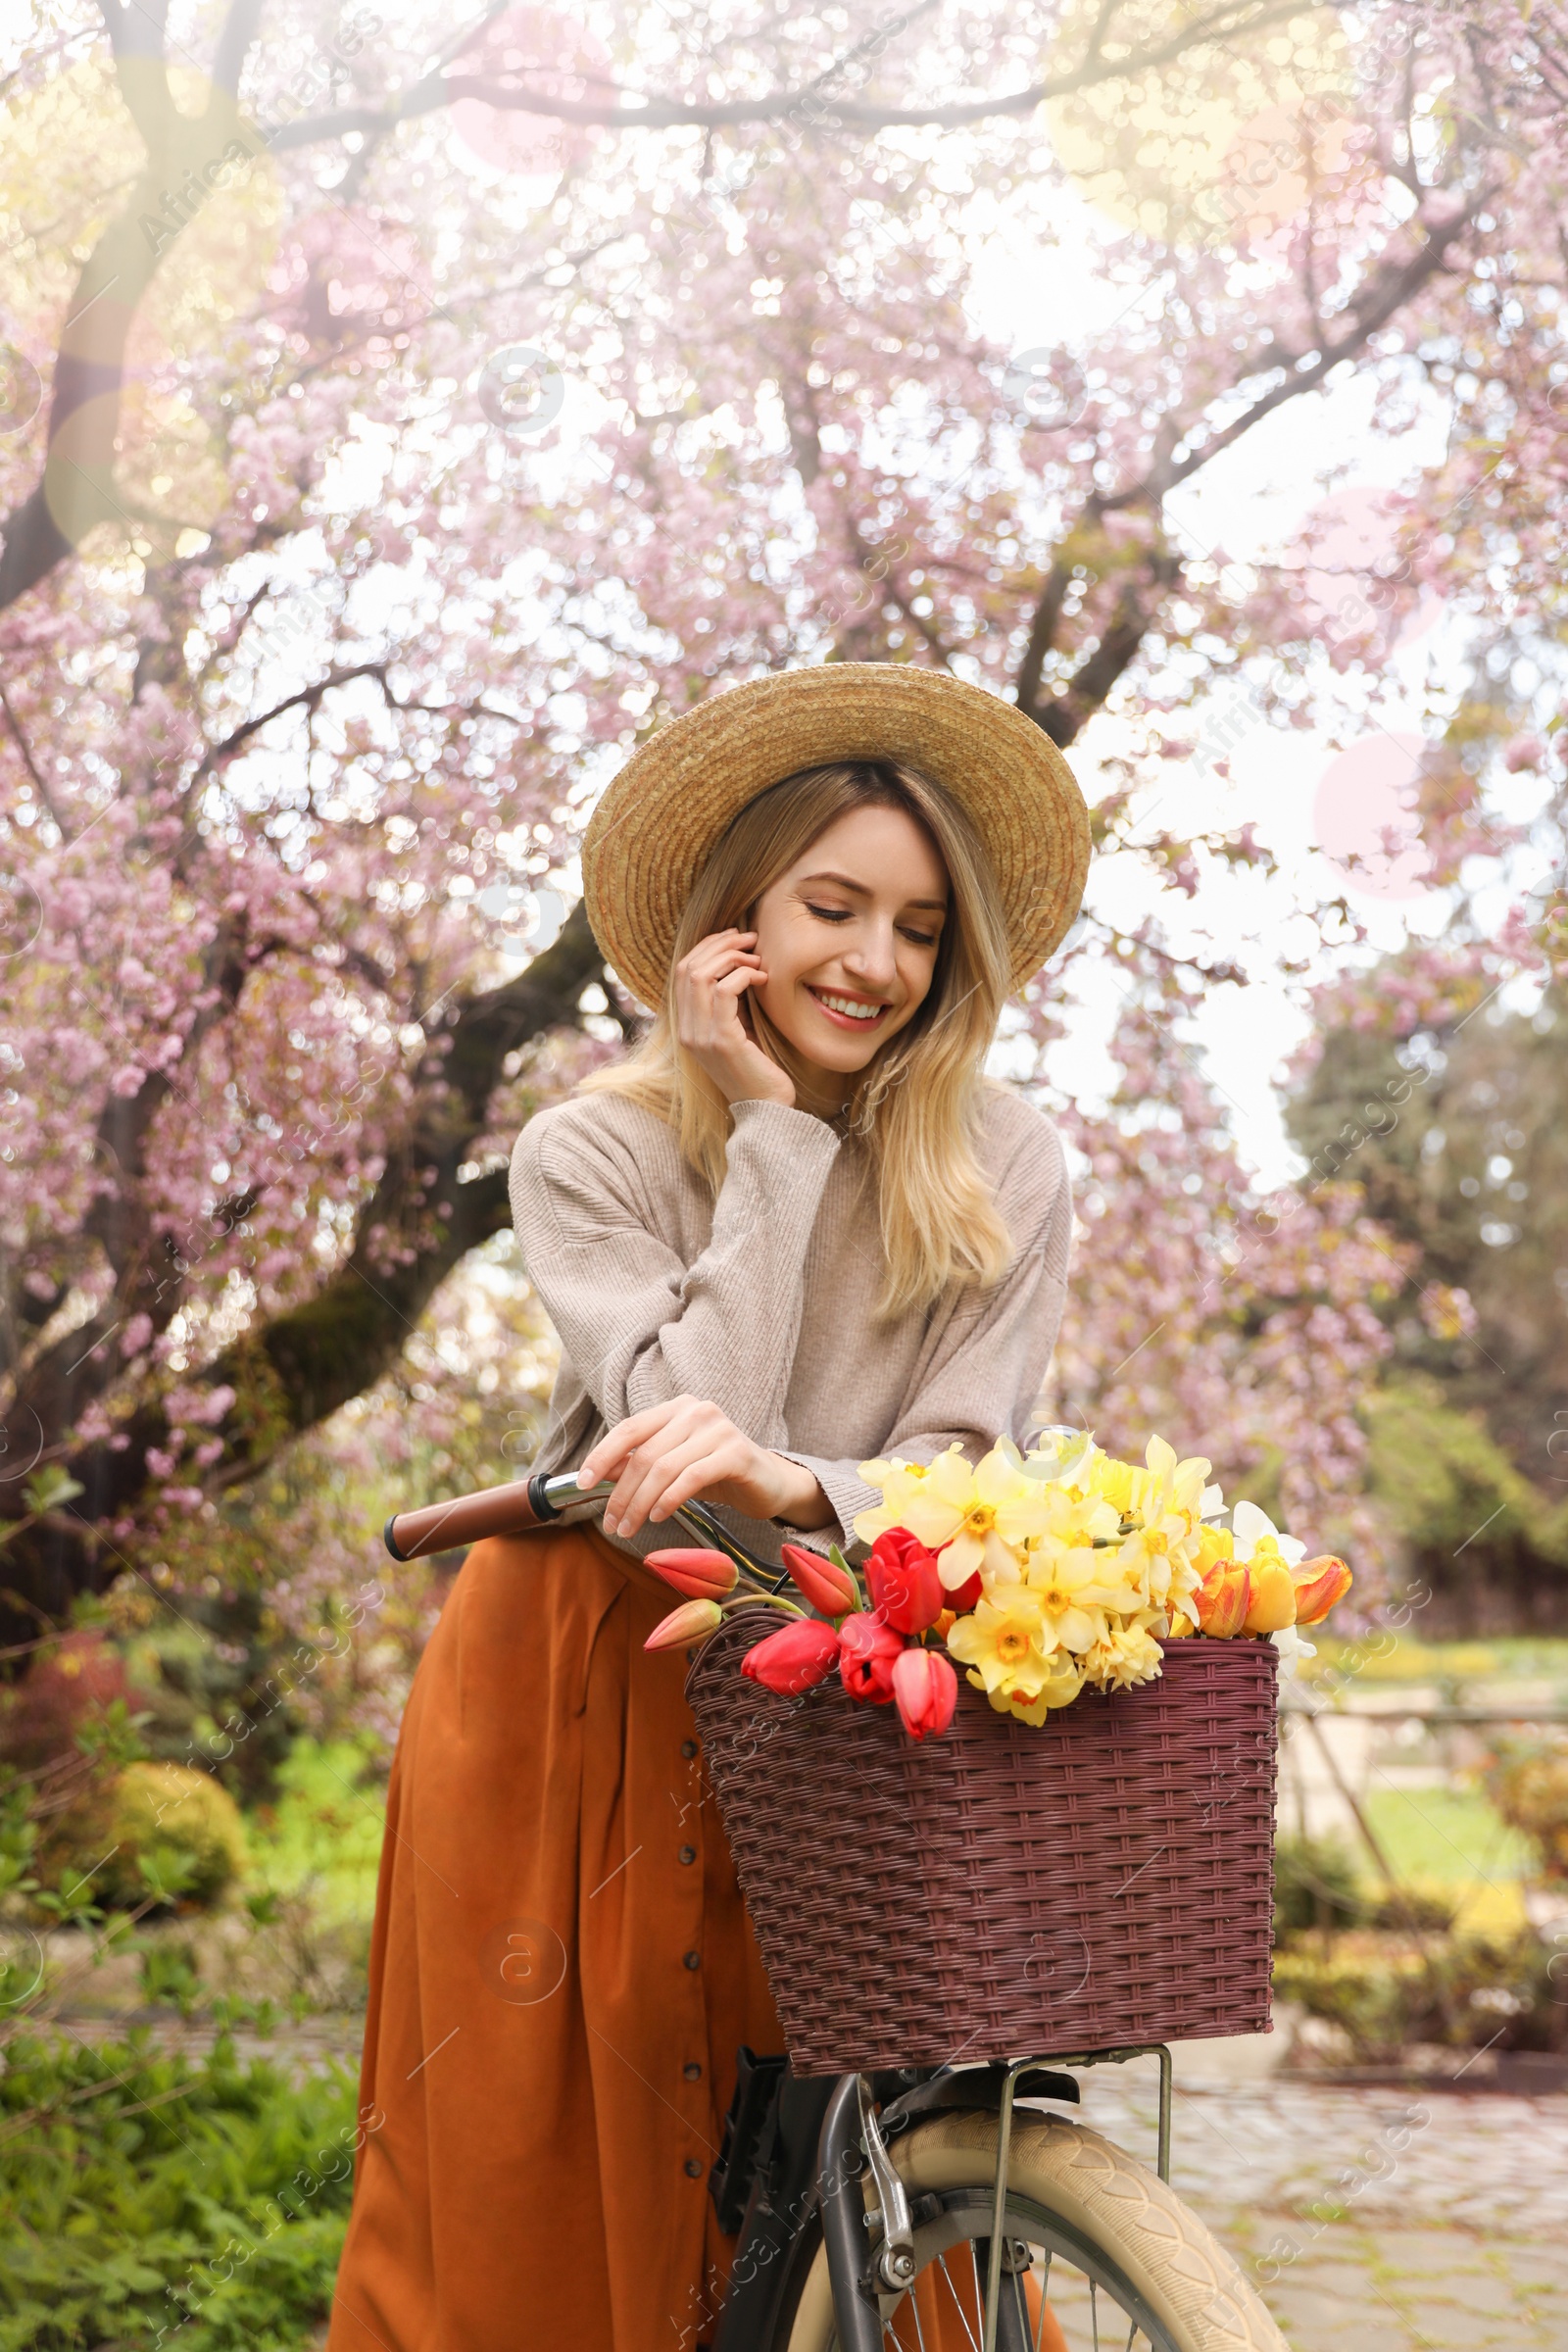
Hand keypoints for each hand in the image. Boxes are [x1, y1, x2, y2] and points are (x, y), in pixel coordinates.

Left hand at [578, 1396, 833, 1537]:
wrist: (768, 1483)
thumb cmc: (716, 1474)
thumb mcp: (672, 1467)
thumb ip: (638, 1464)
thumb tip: (598, 1473)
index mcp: (677, 1408)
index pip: (630, 1428)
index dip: (602, 1455)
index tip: (584, 1483)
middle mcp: (697, 1410)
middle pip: (644, 1454)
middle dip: (622, 1493)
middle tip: (612, 1524)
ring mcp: (719, 1429)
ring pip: (664, 1468)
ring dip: (640, 1503)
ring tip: (630, 1528)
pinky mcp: (736, 1452)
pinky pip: (691, 1477)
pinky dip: (669, 1500)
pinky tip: (658, 1516)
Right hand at [673, 929, 793, 1107]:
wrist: (767, 1110)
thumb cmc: (758, 1069)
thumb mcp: (738, 1028)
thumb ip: (730, 1002)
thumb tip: (739, 962)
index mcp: (686, 1026)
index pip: (682, 971)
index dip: (706, 946)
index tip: (734, 937)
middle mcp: (686, 1031)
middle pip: (688, 967)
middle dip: (720, 944)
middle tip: (749, 938)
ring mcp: (700, 1036)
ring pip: (702, 975)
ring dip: (733, 957)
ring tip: (757, 957)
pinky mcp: (721, 1041)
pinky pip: (724, 992)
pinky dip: (744, 975)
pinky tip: (763, 978)